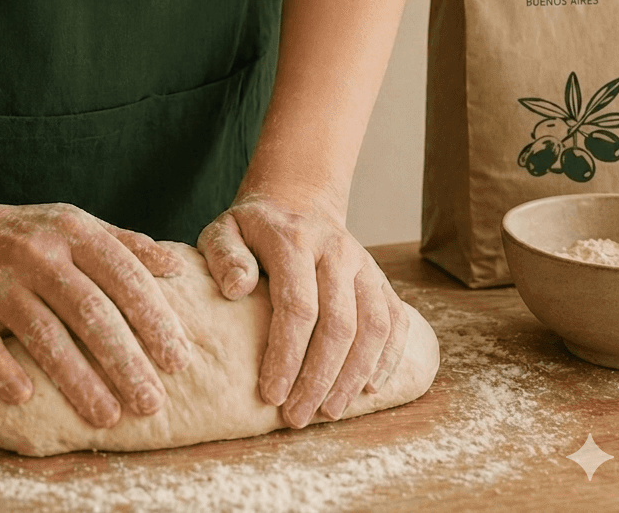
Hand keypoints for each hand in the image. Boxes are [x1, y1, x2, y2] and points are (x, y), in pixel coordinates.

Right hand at [0, 197, 191, 427]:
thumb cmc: (23, 233)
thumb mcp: (74, 225)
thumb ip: (125, 244)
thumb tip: (178, 267)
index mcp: (72, 231)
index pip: (123, 276)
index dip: (154, 319)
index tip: (179, 360)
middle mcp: (38, 253)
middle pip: (90, 311)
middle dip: (125, 360)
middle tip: (152, 403)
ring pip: (43, 334)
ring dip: (77, 379)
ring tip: (107, 417)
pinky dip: (2, 372)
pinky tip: (24, 399)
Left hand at [197, 190, 409, 427]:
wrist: (296, 202)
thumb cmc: (253, 230)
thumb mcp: (224, 232)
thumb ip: (223, 256)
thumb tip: (236, 288)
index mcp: (294, 239)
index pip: (298, 306)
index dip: (287, 356)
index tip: (271, 395)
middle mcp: (336, 249)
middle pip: (338, 323)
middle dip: (319, 378)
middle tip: (298, 416)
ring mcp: (363, 264)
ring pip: (373, 326)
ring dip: (354, 376)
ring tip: (329, 412)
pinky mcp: (379, 278)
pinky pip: (395, 321)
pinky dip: (388, 358)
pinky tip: (368, 389)